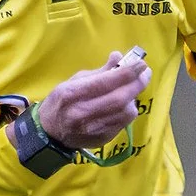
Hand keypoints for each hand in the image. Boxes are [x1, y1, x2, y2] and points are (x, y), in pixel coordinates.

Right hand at [37, 51, 152, 150]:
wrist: (50, 133)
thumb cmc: (61, 102)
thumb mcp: (73, 82)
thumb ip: (99, 72)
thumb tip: (119, 56)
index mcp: (72, 94)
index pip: (105, 82)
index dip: (127, 72)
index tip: (141, 63)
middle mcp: (83, 113)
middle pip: (119, 98)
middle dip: (137, 84)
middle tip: (145, 73)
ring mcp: (93, 129)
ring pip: (126, 112)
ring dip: (133, 98)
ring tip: (129, 90)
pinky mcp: (102, 139)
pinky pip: (124, 123)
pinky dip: (128, 111)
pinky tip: (124, 104)